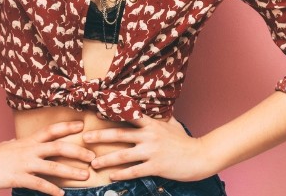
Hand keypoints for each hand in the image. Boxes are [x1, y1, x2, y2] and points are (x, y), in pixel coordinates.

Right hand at [0, 120, 96, 195]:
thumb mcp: (10, 145)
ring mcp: (25, 163)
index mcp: (29, 141)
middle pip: (58, 147)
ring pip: (53, 166)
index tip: (82, 125)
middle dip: (77, 151)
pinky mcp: (19, 177)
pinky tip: (61, 194)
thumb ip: (20, 144)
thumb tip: (19, 141)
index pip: (51, 130)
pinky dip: (51, 189)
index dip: (67, 127)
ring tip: (85, 176)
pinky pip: (39, 183)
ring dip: (71, 171)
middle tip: (93, 156)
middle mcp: (30, 150)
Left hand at [82, 116, 217, 181]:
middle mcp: (149, 136)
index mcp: (151, 124)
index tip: (95, 112)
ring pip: (123, 155)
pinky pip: (135, 171)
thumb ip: (158, 118)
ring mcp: (152, 151)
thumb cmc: (185, 140)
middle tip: (85, 138)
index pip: (128, 116)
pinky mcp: (156, 166)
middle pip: (119, 135)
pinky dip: (122, 174)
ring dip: (106, 159)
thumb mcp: (171, 124)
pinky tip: (111, 176)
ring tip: (93, 163)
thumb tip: (151, 109)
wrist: (200, 156)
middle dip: (100, 136)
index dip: (111, 113)